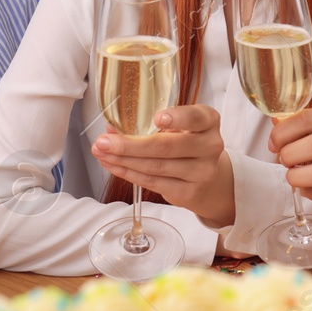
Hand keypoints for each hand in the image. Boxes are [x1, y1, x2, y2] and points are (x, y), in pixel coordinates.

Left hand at [93, 105, 235, 226]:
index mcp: (208, 121)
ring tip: (101, 153)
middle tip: (104, 141)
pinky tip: (113, 165)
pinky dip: (128, 173)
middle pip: (166, 146)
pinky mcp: (188, 192)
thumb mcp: (180, 126)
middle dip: (130, 145)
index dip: (176, 118)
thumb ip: (151, 124)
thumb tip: (112, 128)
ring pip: (155, 167)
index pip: (195, 117)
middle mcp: (210, 146)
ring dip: (123, 160)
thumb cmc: (189, 144)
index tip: (157, 119)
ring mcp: (201, 172)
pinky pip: (152, 182)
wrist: (210, 177)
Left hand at [267, 106, 311, 209]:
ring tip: (293, 175)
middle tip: (284, 159)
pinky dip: (309, 191)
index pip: (308, 119)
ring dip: (296, 177)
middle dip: (289, 154)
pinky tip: (310, 186)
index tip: (274, 142)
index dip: (283, 131)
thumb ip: (308, 124)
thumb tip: (275, 124)